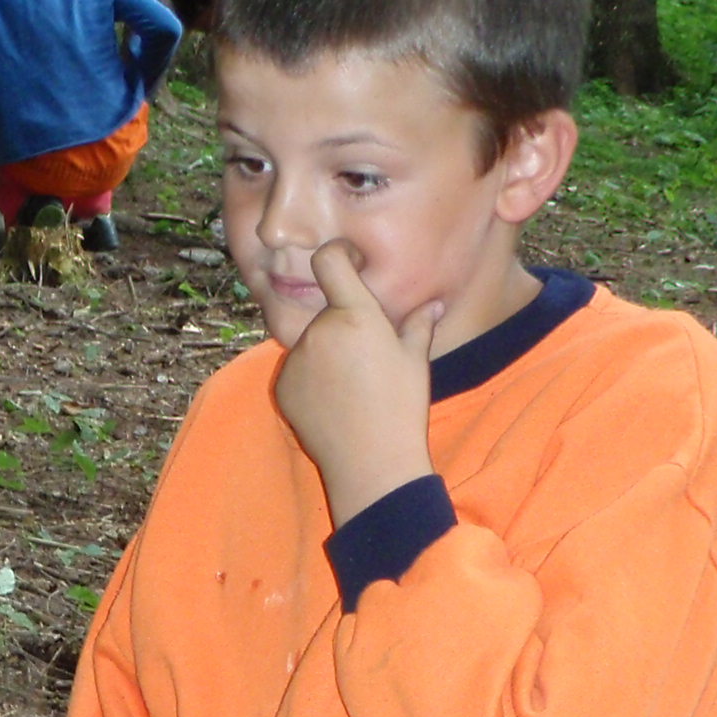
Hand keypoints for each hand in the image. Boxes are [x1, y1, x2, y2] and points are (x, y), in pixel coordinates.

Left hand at [273, 240, 440, 524]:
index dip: (338, 254)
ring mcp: (296, 360)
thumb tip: (434, 304)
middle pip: (329, 311)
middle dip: (345, 324)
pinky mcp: (282, 386)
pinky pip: (298, 370)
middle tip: (368, 357)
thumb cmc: (401, 407)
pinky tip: (334, 403)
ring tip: (353, 386)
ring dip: (328, 352)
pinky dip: (312, 378)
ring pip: (313, 342)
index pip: (329, 261)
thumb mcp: (416, 361)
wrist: (370, 462)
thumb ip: (419, 324)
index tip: (348, 261)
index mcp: (354, 315)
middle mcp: (319, 332)